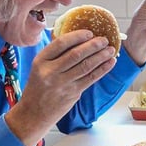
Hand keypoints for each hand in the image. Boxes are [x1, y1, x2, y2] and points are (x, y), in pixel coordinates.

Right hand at [4, 30, 116, 145]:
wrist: (34, 113)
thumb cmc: (38, 87)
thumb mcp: (39, 67)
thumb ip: (55, 55)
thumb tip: (78, 40)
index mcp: (40, 61)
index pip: (60, 44)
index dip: (77, 36)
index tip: (89, 32)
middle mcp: (51, 72)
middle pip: (76, 55)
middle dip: (93, 45)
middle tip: (104, 39)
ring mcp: (63, 84)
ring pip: (86, 66)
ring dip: (101, 56)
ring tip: (111, 49)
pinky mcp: (73, 94)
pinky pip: (90, 79)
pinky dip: (102, 69)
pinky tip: (110, 62)